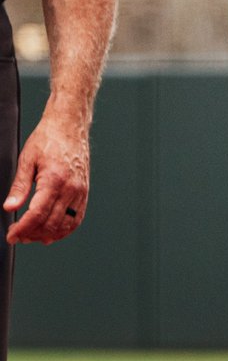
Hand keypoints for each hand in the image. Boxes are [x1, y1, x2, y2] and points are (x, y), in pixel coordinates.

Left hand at [4, 112, 89, 244]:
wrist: (70, 125)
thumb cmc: (49, 138)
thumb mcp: (27, 159)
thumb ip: (19, 187)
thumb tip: (9, 208)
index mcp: (54, 179)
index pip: (37, 215)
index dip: (22, 229)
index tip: (12, 235)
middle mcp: (71, 187)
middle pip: (50, 224)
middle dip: (32, 234)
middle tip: (18, 235)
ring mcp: (80, 190)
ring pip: (65, 225)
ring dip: (47, 235)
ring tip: (32, 235)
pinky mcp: (84, 190)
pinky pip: (77, 218)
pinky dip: (64, 229)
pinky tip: (51, 230)